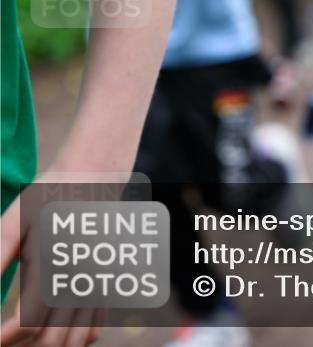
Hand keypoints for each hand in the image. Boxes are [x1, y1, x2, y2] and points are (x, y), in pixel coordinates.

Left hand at [1, 173, 104, 346]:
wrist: (94, 178)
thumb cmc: (49, 197)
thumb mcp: (16, 221)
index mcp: (56, 266)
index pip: (26, 322)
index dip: (1, 339)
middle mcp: (82, 280)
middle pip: (50, 339)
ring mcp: (98, 284)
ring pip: (75, 340)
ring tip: (17, 341)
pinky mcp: (106, 283)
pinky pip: (94, 327)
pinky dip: (73, 340)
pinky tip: (48, 332)